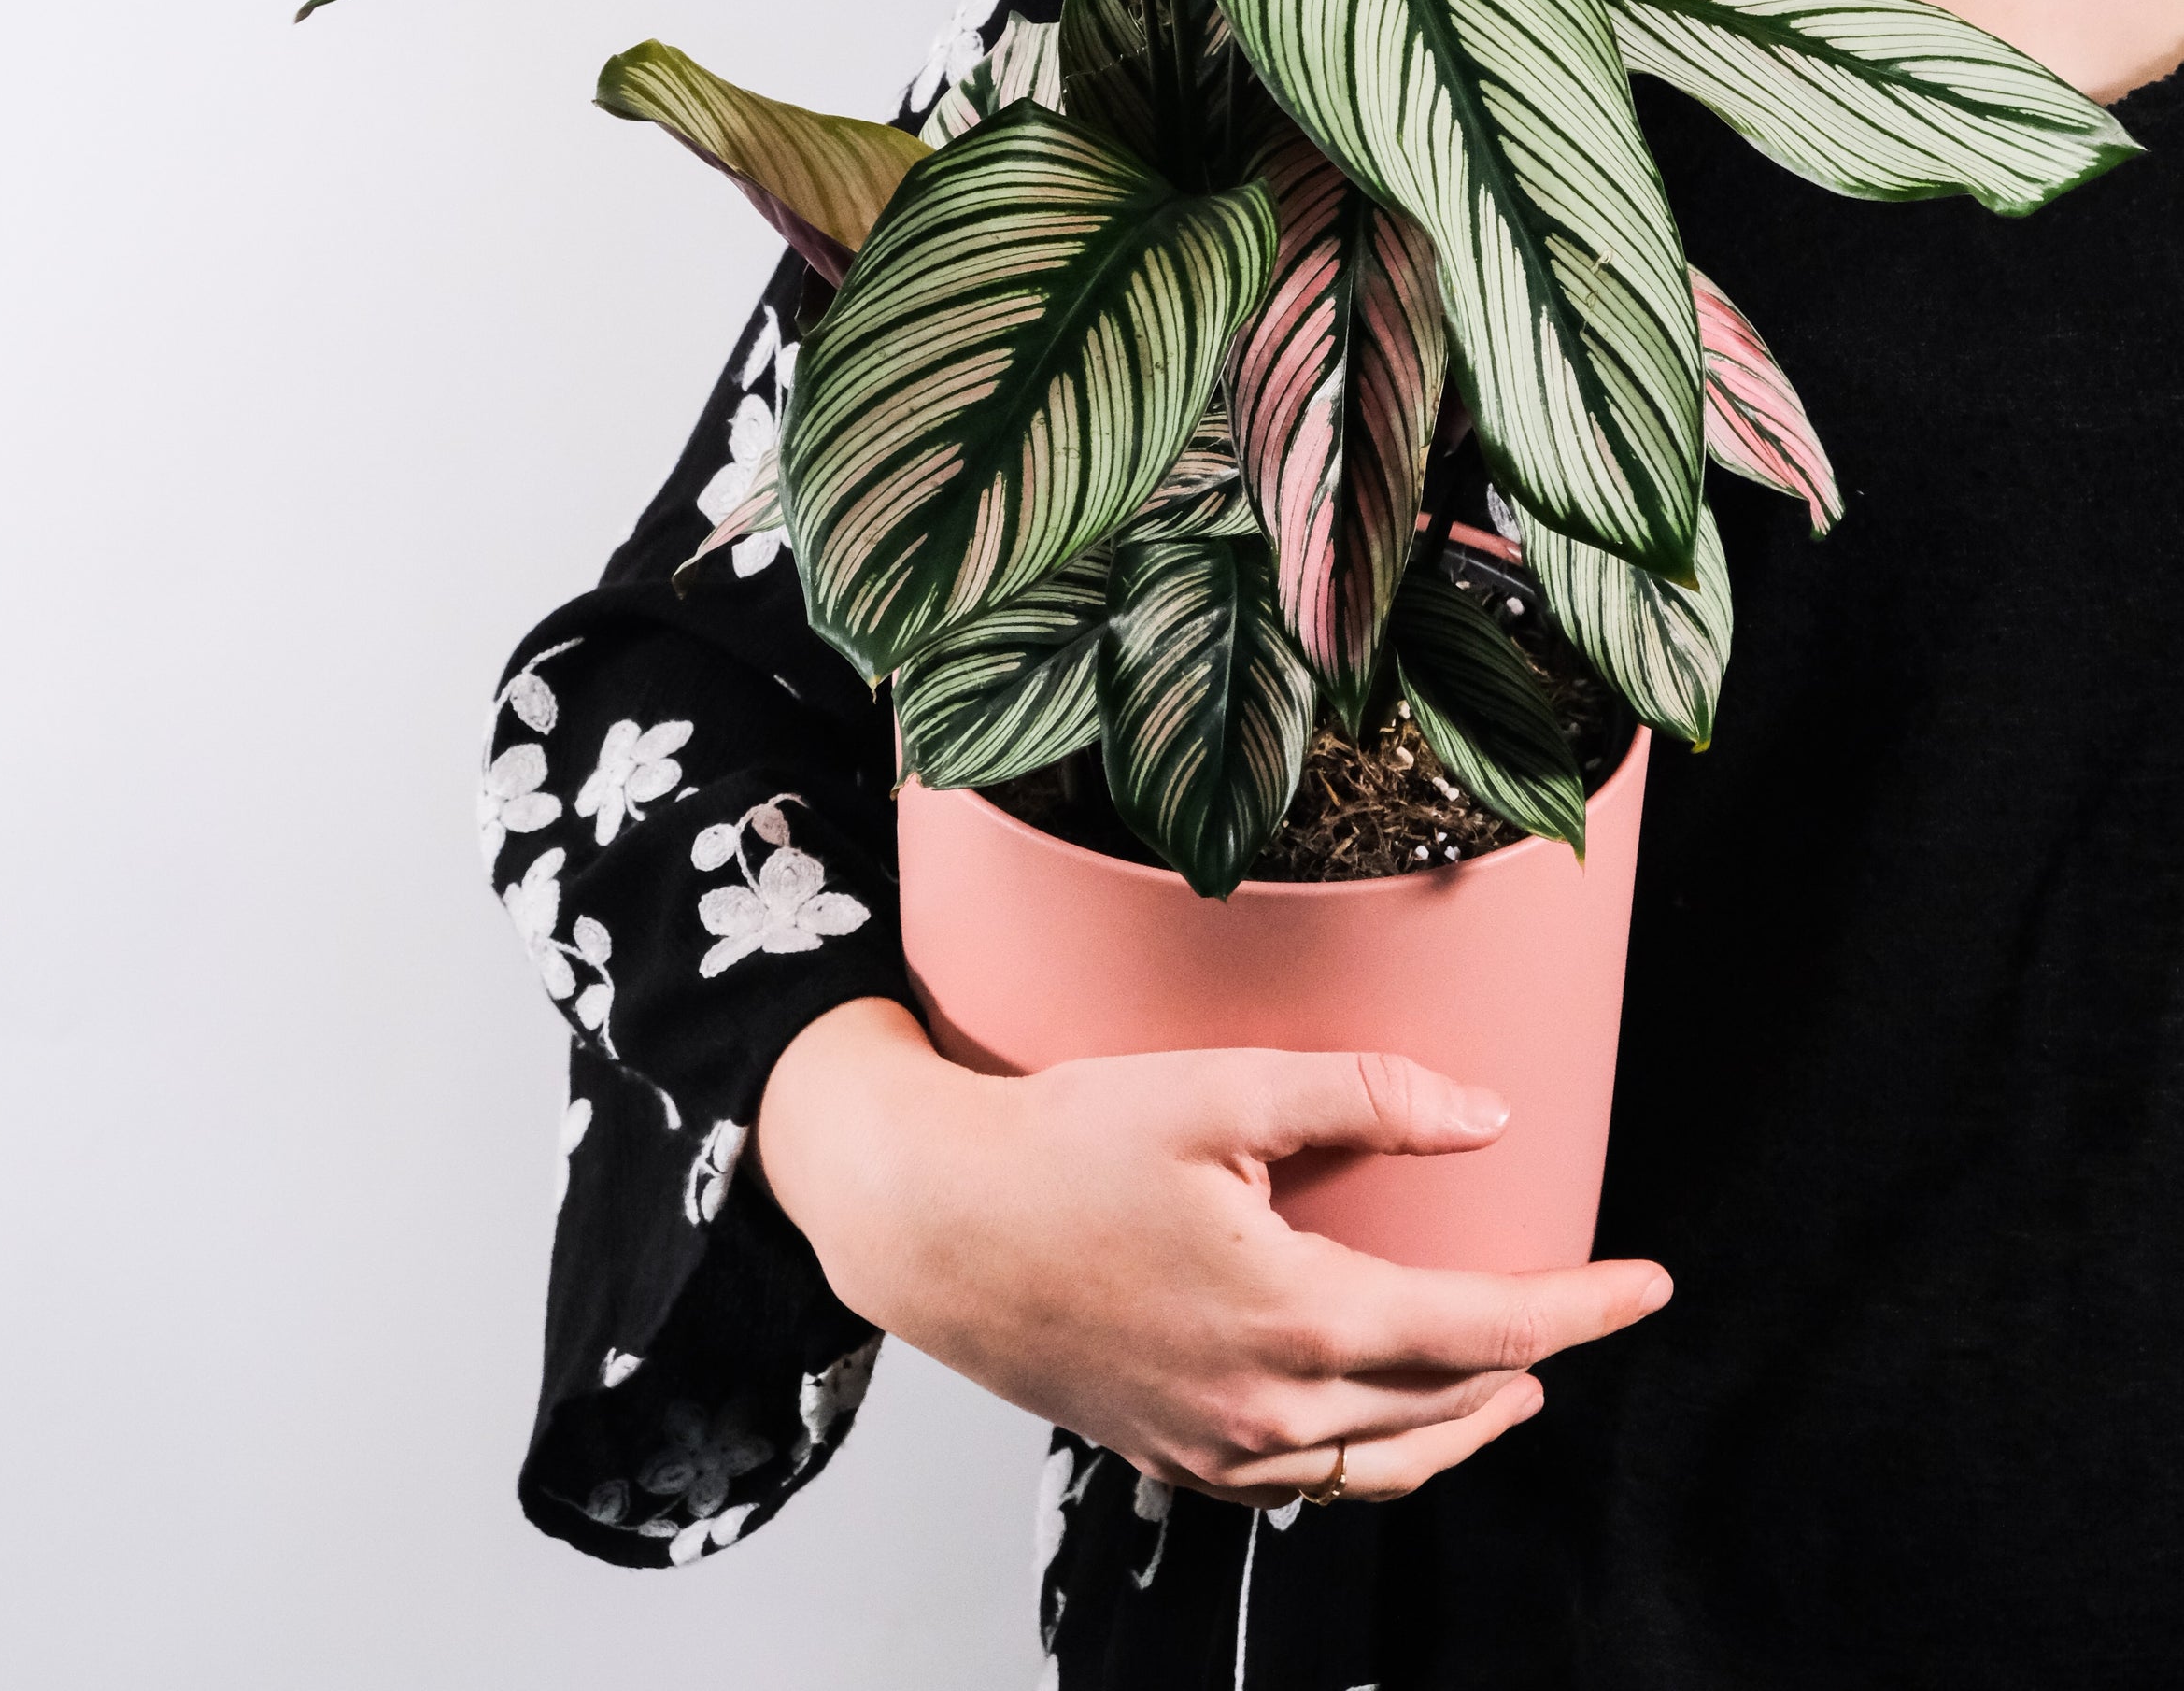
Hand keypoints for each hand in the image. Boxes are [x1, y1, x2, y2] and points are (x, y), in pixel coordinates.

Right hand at [756, 998, 1670, 1505]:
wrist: (927, 1224)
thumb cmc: (1055, 1149)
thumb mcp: (1214, 1092)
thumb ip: (1362, 1097)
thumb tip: (1486, 1118)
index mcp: (1291, 1317)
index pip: (1484, 1331)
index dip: (1580, 1309)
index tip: (1647, 1283)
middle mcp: (1264, 1408)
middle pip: (1446, 1406)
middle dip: (1534, 1362)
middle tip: (1586, 1309)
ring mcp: (1216, 1447)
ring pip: (1384, 1463)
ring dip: (1464, 1425)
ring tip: (1512, 1384)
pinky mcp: (1175, 1454)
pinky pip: (1309, 1483)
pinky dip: (1374, 1454)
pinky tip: (1379, 1419)